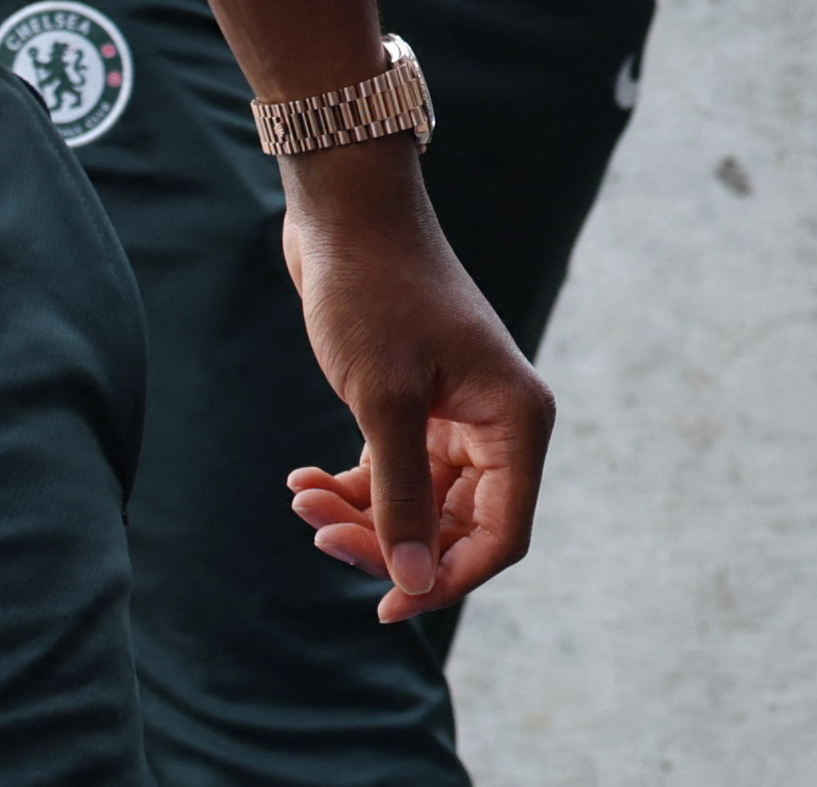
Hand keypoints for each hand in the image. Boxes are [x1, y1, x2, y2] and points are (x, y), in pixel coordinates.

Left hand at [274, 141, 551, 620]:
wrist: (342, 209)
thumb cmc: (372, 290)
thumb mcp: (383, 401)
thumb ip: (401, 497)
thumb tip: (415, 585)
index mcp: (516, 422)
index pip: (500, 536)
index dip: (447, 579)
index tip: (385, 607)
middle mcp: (497, 423)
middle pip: (455, 525)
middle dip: (388, 541)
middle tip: (319, 533)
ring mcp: (457, 414)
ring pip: (417, 501)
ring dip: (359, 512)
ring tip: (300, 498)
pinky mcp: (416, 403)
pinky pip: (393, 471)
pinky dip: (350, 483)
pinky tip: (302, 478)